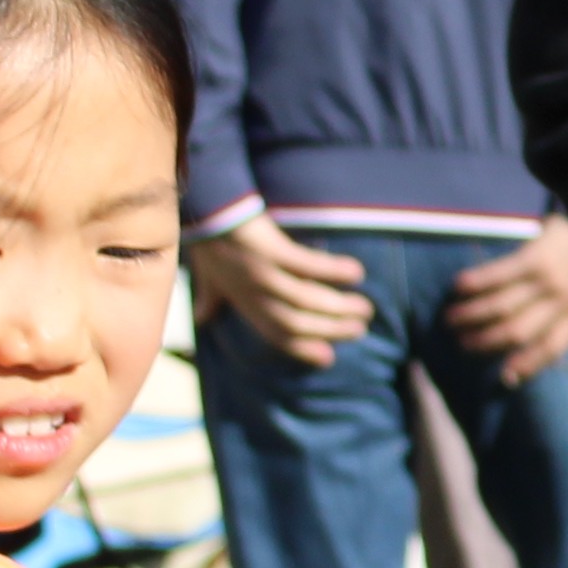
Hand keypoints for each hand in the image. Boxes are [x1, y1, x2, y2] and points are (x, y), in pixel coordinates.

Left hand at [187, 213, 374, 373]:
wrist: (202, 208)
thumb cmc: (208, 241)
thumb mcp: (209, 276)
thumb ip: (211, 298)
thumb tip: (202, 318)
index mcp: (243, 303)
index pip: (276, 335)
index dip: (303, 349)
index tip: (329, 359)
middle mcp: (253, 294)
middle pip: (296, 323)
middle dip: (331, 330)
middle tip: (360, 329)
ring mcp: (261, 274)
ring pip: (305, 300)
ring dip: (339, 306)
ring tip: (365, 308)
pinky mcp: (270, 250)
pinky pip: (307, 266)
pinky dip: (332, 271)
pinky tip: (357, 272)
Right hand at [444, 220, 567, 385]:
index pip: (552, 347)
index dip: (528, 364)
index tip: (505, 378)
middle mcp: (562, 301)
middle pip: (518, 332)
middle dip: (487, 342)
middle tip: (463, 345)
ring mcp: (548, 280)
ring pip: (504, 307)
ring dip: (474, 316)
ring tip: (451, 320)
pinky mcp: (536, 256)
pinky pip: (501, 274)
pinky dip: (478, 281)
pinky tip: (457, 286)